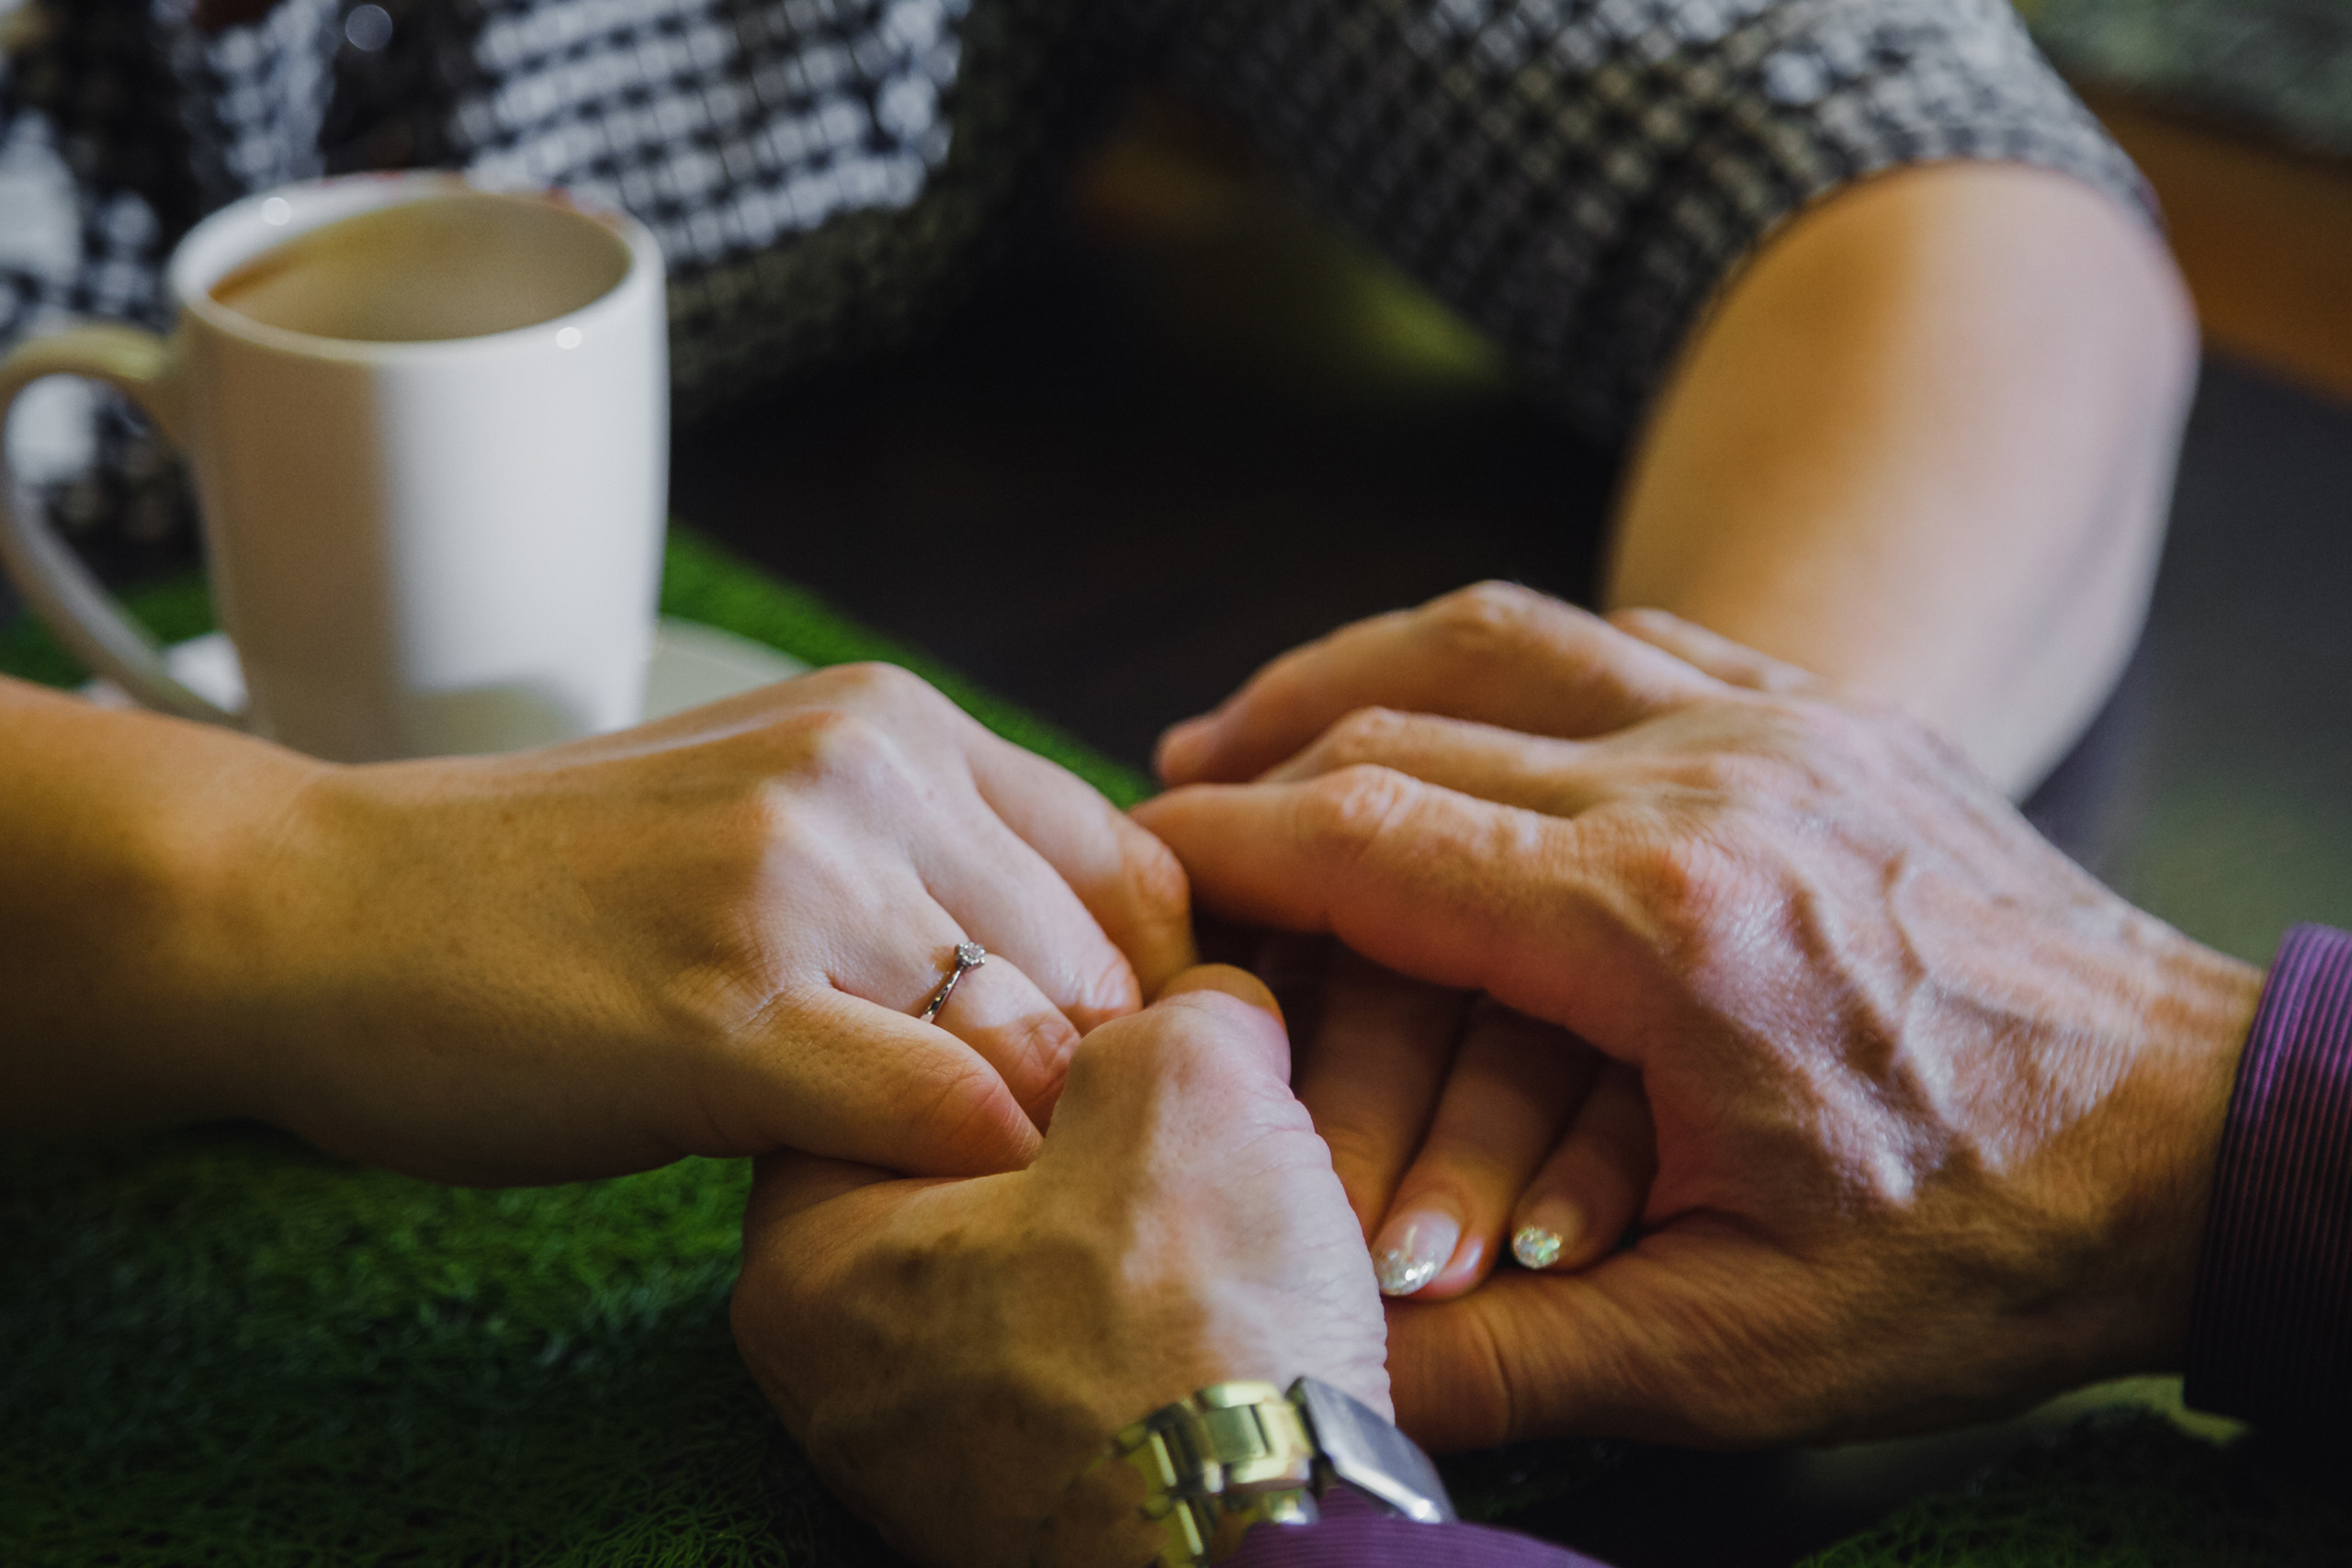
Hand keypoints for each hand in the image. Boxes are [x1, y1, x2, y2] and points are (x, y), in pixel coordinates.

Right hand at [199, 662, 1189, 1183]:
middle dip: (1081, 1083)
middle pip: (1106, 968)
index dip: (1143, 993)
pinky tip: (877, 1180)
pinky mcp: (725, 1012)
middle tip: (1000, 1147)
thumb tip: (1097, 973)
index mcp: (893, 719)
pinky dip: (949, 1172)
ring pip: (1042, 1045)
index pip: (1134, 868)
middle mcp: (867, 775)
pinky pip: (943, 1113)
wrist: (316, 911)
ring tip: (914, 1162)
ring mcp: (796, 884)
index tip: (1086, 1073)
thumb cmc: (547, 888)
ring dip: (1008, 1137)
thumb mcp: (767, 808)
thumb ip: (928, 856)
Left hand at [730, 967, 1386, 1567]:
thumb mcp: (1189, 1084)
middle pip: (960, 1171)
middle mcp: (825, 1372)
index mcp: (800, 1257)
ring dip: (1125, 1225)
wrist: (1265, 1547)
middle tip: (1180, 1105)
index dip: (1022, 1013)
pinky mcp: (1018, 1505)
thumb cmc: (1187, 1325)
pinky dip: (1141, 1322)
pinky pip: (1074, 1365)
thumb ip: (1177, 1009)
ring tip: (1221, 1208)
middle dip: (1079, 1128)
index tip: (1118, 1017)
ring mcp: (917, 1454)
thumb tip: (1205, 1008)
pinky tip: (1222, 1304)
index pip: (886, 1068)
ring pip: (1028, 1271)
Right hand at [1140, 585, 2262, 1449]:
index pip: (1371, 840)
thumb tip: (1326, 1372)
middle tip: (1166, 814)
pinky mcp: (1823, 715)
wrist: (2209, 1134)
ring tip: (1259, 721)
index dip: (1226, 844)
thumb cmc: (1987, 1241)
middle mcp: (1705, 783)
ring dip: (1359, 670)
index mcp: (1660, 929)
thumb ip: (1514, 1361)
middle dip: (1263, 763)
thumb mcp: (1741, 1351)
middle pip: (1411, 727)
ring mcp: (1772, 725)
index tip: (1133, 857)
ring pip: (1505, 636)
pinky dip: (1501, 657)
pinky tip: (1454, 702)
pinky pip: (1620, 636)